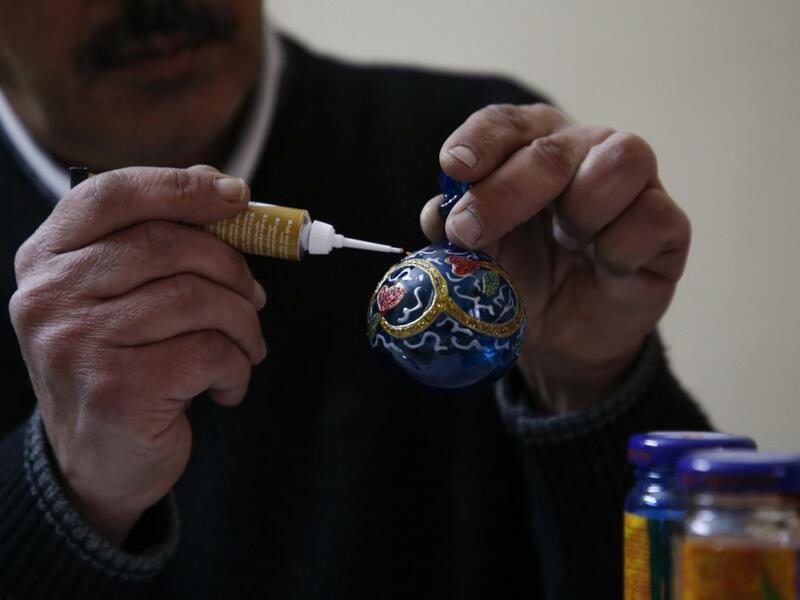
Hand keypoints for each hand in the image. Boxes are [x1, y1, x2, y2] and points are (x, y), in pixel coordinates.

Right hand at [10, 166, 266, 544]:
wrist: (96, 465)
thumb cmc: (122, 367)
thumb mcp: (122, 297)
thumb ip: (159, 242)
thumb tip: (223, 190)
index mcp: (49, 259)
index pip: (114, 195)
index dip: (183, 187)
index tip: (237, 197)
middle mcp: (51, 296)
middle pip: (168, 245)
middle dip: (232, 267)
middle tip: (256, 295)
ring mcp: (79, 343)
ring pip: (198, 299)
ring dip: (244, 322)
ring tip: (248, 345)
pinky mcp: (117, 390)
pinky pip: (211, 352)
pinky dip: (238, 366)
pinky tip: (228, 385)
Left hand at [420, 104, 689, 412]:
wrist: (560, 339)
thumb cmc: (519, 280)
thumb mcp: (478, 257)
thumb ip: (453, 228)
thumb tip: (439, 213)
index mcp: (532, 146)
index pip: (507, 124)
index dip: (481, 141)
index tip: (454, 167)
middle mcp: (586, 151)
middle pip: (554, 147)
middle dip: (507, 191)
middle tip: (469, 232)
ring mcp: (635, 185)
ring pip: (622, 161)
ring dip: (582, 211)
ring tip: (568, 244)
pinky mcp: (669, 224)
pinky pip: (654, 218)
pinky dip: (621, 249)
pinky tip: (606, 267)